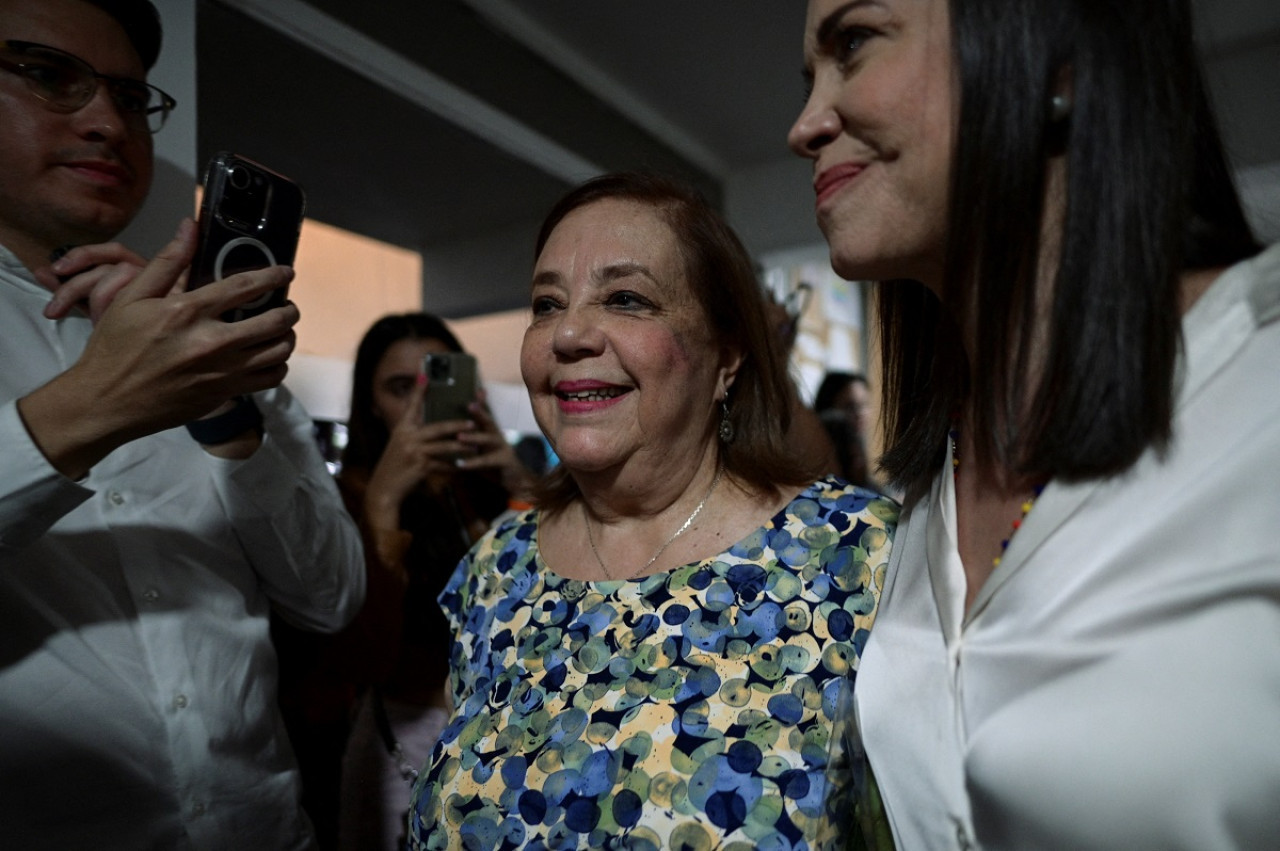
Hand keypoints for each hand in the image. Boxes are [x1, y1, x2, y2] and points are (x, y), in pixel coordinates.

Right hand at [17, 218, 299, 477]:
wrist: (108, 400)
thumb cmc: (116, 348)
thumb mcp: (132, 297)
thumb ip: (168, 262)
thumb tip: (190, 227)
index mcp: (188, 311)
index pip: (245, 286)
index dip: (273, 276)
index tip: (286, 272)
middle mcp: (211, 341)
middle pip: (274, 320)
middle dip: (288, 308)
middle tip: (286, 304)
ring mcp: (222, 371)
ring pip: (278, 351)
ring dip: (286, 336)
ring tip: (280, 329)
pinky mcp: (225, 393)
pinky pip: (270, 379)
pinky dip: (278, 365)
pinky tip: (269, 357)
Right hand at [363, 374, 475, 529]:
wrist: (384, 488)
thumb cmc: (394, 466)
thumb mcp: (399, 445)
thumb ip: (413, 434)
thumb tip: (431, 426)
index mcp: (402, 429)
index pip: (412, 406)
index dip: (418, 390)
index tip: (424, 374)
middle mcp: (407, 438)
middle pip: (438, 427)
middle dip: (457, 425)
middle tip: (472, 422)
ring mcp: (414, 452)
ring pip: (444, 447)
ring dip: (462, 447)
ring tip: (475, 447)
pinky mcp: (420, 467)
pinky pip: (443, 465)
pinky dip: (454, 466)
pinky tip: (464, 467)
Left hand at [456, 389, 536, 501]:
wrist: (514, 481)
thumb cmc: (493, 462)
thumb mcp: (481, 447)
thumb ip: (471, 435)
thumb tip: (453, 427)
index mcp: (491, 431)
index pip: (485, 413)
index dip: (482, 402)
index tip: (477, 390)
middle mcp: (498, 436)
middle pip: (489, 421)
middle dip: (480, 413)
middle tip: (469, 405)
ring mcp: (502, 448)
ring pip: (488, 440)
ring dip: (474, 438)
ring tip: (459, 437)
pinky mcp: (504, 462)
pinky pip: (487, 461)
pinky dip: (473, 463)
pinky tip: (460, 464)